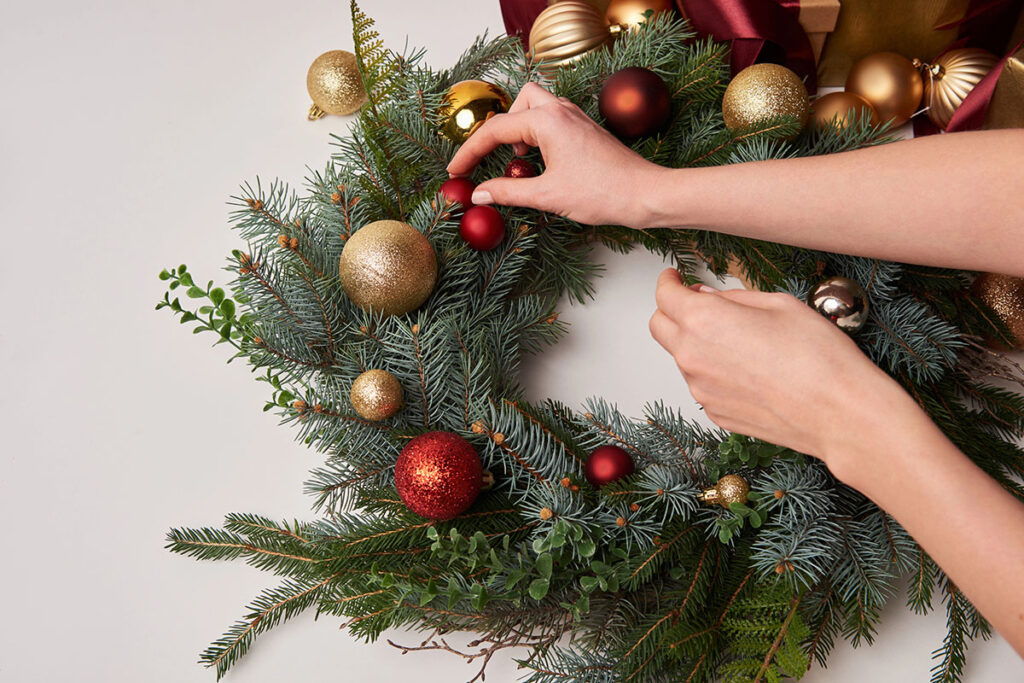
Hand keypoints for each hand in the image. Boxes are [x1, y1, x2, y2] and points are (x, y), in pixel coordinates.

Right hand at [446, 82, 661, 227]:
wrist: (645, 194)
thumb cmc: (602, 193)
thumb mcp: (547, 196)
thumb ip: (507, 192)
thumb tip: (478, 194)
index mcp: (547, 121)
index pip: (495, 130)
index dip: (470, 152)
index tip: (455, 172)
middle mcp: (561, 111)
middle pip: (517, 103)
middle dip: (499, 129)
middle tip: (491, 158)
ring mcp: (576, 117)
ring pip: (536, 106)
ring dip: (520, 128)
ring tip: (518, 160)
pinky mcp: (586, 130)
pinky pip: (552, 119)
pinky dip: (538, 134)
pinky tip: (540, 162)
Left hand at [648, 269, 917, 473]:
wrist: (839, 414)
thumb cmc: (819, 358)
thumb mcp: (780, 304)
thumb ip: (735, 299)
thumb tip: (709, 297)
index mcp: (704, 321)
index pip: (665, 295)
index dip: (668, 282)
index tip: (674, 277)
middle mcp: (692, 357)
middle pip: (659, 327)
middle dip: (672, 310)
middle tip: (696, 303)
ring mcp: (700, 389)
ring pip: (681, 357)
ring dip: (695, 343)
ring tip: (738, 340)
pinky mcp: (714, 413)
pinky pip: (701, 384)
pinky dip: (712, 372)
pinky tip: (747, 369)